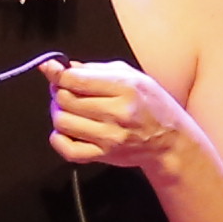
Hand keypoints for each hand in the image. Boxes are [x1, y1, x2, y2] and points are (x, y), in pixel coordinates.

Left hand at [44, 58, 191, 177]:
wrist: (169, 141)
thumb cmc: (152, 106)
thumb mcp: (133, 76)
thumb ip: (97, 69)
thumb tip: (64, 66)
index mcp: (126, 87)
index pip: (76, 79)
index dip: (57, 73)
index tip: (53, 70)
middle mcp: (117, 112)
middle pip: (65, 99)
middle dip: (58, 92)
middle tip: (63, 90)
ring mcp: (110, 136)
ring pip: (63, 122)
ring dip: (58, 113)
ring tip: (67, 109)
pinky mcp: (104, 155)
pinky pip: (68, 149)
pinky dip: (59, 139)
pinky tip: (66, 131)